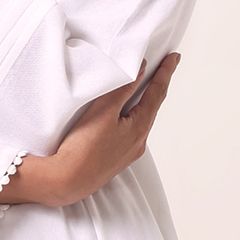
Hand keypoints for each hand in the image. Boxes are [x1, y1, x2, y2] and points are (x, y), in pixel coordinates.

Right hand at [0, 53, 181, 206]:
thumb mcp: (104, 112)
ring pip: (140, 119)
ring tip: (145, 87)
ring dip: (144, 101)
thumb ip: (122, 89)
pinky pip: (129, 130)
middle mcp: (138, 141)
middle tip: (164, 68)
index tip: (174, 57)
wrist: (66, 182)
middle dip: (157, 86)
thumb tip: (141, 70)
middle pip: (152, 106)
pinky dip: (132, 115)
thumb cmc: (83, 149)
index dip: (165, 73)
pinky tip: (124, 114)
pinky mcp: (115, 157)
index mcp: (139, 128)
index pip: (157, 93)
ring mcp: (127, 151)